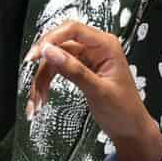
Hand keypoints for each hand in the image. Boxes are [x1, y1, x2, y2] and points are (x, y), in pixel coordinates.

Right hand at [28, 22, 161, 160]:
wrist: (130, 130)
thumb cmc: (123, 111)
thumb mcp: (98, 91)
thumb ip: (74, 70)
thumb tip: (49, 51)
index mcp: (106, 45)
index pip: (73, 29)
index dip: (51, 39)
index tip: (36, 55)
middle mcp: (95, 48)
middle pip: (59, 44)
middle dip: (43, 63)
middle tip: (31, 78)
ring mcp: (86, 58)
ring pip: (54, 60)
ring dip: (41, 80)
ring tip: (36, 102)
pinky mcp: (79, 69)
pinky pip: (56, 71)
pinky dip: (46, 85)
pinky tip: (40, 100)